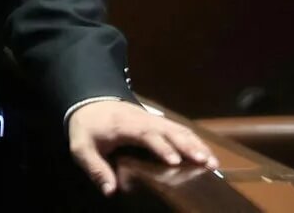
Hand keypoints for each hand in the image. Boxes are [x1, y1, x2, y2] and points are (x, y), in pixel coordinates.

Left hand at [68, 100, 218, 195]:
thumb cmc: (87, 128)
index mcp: (123, 125)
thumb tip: (110, 191)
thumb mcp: (81, 148)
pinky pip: (179, 128)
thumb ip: (95, 168)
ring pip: (178, 128)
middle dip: (187, 145)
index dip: (161, 146)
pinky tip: (207, 155)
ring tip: (212, 163)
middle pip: (168, 130)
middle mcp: (142, 120)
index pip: (145, 134)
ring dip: (196, 144)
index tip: (174, 162)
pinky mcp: (158, 121)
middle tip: (205, 162)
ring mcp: (152, 118)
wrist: (89, 102)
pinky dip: (195, 140)